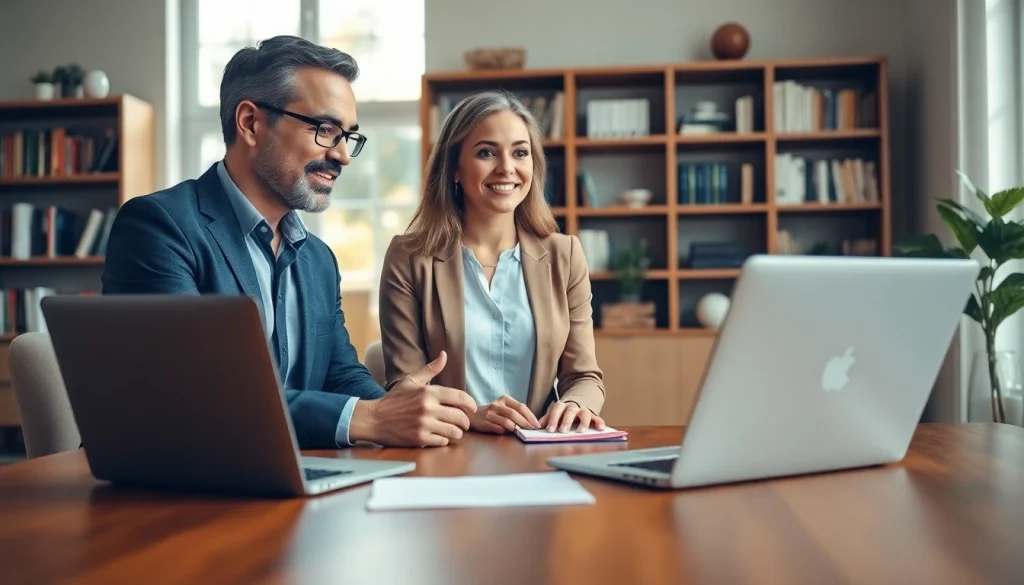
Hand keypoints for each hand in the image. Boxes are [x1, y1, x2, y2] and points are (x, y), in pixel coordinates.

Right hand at [350, 351, 477, 446]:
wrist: (373, 419)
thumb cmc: (393, 399)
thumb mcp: (411, 381)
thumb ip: (430, 369)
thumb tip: (444, 354)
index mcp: (429, 392)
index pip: (460, 397)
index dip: (471, 404)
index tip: (472, 409)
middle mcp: (428, 407)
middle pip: (460, 417)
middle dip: (465, 422)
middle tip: (463, 423)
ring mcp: (424, 424)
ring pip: (454, 432)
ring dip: (456, 433)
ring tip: (453, 431)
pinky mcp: (419, 439)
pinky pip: (442, 442)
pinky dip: (443, 440)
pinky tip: (439, 436)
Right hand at [469, 395, 540, 433]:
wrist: (471, 415)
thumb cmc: (492, 413)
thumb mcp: (503, 408)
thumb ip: (515, 413)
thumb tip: (531, 424)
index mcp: (504, 399)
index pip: (521, 407)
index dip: (530, 416)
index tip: (537, 425)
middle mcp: (497, 405)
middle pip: (514, 414)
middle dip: (526, 423)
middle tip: (533, 431)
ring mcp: (489, 413)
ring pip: (506, 421)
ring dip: (516, 428)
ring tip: (522, 433)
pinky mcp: (483, 422)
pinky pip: (497, 428)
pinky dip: (504, 431)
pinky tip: (509, 434)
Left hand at [539, 401, 604, 432]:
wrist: (580, 400)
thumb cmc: (565, 411)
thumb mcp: (556, 413)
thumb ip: (548, 418)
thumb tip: (537, 426)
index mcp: (563, 405)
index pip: (557, 410)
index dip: (553, 419)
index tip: (550, 430)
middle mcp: (574, 406)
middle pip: (570, 411)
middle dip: (567, 421)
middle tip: (563, 431)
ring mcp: (585, 410)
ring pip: (585, 414)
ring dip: (583, 422)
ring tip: (581, 431)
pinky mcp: (594, 415)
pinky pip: (598, 418)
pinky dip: (599, 422)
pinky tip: (600, 428)